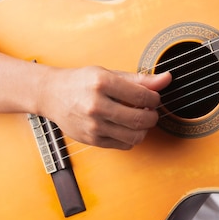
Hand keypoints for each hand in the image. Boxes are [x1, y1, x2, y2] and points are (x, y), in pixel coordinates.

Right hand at [38, 66, 171, 149]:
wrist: (51, 95)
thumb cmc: (82, 82)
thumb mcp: (109, 74)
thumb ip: (139, 79)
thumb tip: (166, 79)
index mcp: (102, 83)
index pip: (142, 95)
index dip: (155, 98)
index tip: (153, 98)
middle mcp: (96, 105)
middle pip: (140, 119)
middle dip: (152, 116)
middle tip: (150, 110)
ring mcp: (93, 125)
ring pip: (134, 136)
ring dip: (144, 129)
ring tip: (139, 119)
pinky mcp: (91, 139)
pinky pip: (123, 145)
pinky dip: (131, 138)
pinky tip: (126, 127)